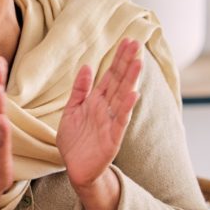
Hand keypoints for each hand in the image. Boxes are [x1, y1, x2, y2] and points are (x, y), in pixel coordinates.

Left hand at [57, 39, 142, 190]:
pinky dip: (126, 108)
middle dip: (126, 62)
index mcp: (96, 101)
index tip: (127, 41)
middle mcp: (106, 108)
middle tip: (136, 43)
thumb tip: (87, 66)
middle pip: (119, 81)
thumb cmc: (74, 141)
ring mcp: (111, 122)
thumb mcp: (72, 111)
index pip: (110, 75)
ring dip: (130, 80)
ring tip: (138, 62)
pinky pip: (120, 121)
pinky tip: (133, 95)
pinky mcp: (112, 138)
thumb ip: (80, 90)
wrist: (75, 169)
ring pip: (123, 97)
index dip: (117, 58)